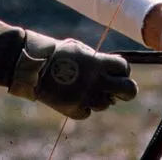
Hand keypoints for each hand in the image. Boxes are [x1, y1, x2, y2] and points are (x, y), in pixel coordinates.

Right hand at [10, 31, 137, 119]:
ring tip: (82, 88)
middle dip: (126, 90)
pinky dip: (82, 106)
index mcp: (98, 63)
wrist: (32, 67)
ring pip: (105, 104)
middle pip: (129, 90)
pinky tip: (71, 95)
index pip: (124, 68)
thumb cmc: (57, 53)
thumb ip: (98, 60)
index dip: (122, 70)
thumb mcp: (80, 49)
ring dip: (98, 97)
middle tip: (117, 89)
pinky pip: (87, 112)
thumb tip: (113, 71)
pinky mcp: (75, 110)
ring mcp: (87, 98)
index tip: (115, 71)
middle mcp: (97, 81)